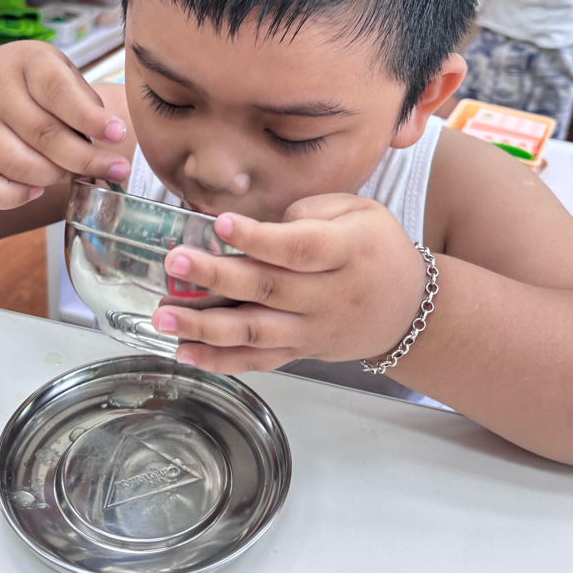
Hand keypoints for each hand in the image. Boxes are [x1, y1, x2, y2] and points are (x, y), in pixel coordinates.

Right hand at [0, 41, 129, 208]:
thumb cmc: (29, 83)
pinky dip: (12, 197)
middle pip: (44, 134)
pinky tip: (35, 192)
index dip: (90, 117)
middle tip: (118, 170)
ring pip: (18, 164)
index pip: (58, 91)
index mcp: (27, 63)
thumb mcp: (56, 71)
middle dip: (86, 159)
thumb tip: (111, 136)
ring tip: (75, 174)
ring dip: (55, 177)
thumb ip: (83, 99)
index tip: (118, 133)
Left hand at [151, 194, 428, 373]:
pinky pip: (259, 361)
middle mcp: (329, 296)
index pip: (299, 247)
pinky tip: (184, 353)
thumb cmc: (377, 247)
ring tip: (164, 316)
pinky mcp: (301, 351)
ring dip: (206, 326)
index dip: (259, 237)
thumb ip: (311, 211)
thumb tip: (258, 226)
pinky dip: (221, 361)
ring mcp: (313, 330)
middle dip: (217, 276)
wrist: (408, 308)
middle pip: (269, 288)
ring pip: (256, 331)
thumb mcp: (360, 211)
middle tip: (174, 262)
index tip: (220, 224)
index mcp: (347, 251)